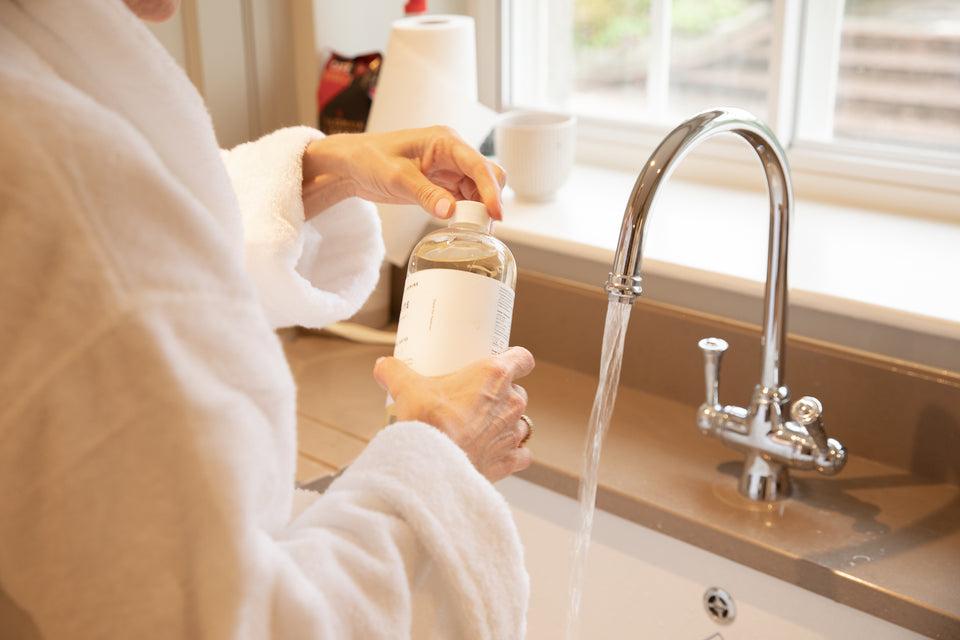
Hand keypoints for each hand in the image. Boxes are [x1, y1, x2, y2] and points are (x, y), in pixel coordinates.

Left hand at [302, 126, 504, 220]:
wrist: (351, 165)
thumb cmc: (370, 158)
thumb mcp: (396, 177)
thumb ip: (425, 193)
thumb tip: (451, 210)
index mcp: (445, 141)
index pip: (478, 165)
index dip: (491, 190)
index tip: (495, 214)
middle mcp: (452, 153)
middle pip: (487, 175)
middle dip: (490, 200)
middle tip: (485, 228)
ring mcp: (449, 168)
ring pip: (479, 189)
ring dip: (480, 209)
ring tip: (475, 232)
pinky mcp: (443, 184)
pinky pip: (464, 198)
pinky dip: (468, 213)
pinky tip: (464, 226)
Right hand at [373, 347, 534, 482]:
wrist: (434, 466)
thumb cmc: (429, 423)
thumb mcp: (407, 388)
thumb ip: (395, 371)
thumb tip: (384, 366)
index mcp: (494, 375)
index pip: (522, 358)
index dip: (515, 360)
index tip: (503, 363)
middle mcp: (511, 402)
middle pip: (518, 390)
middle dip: (501, 394)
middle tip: (477, 398)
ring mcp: (513, 432)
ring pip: (521, 421)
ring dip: (506, 422)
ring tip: (483, 425)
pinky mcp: (509, 460)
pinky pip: (521, 454)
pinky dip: (511, 452)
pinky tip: (495, 450)